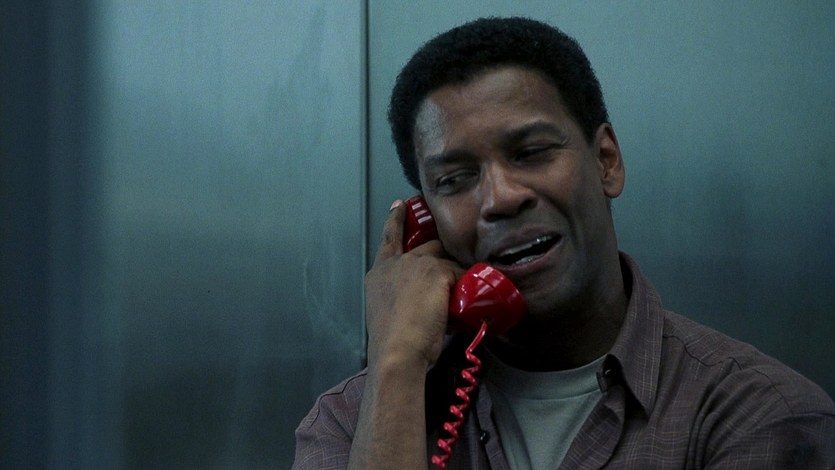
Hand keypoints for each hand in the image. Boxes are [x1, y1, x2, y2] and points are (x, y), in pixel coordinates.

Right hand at [364, 199, 463, 369]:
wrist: (397, 352)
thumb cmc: (393, 345)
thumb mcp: (391, 316)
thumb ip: (405, 302)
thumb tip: (429, 308)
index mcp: (379, 275)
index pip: (389, 239)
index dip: (395, 221)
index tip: (399, 206)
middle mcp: (395, 264)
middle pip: (426, 247)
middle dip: (440, 255)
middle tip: (451, 267)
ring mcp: (416, 264)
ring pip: (447, 261)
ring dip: (456, 276)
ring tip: (464, 295)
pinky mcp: (437, 271)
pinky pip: (461, 276)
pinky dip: (465, 290)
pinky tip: (467, 304)